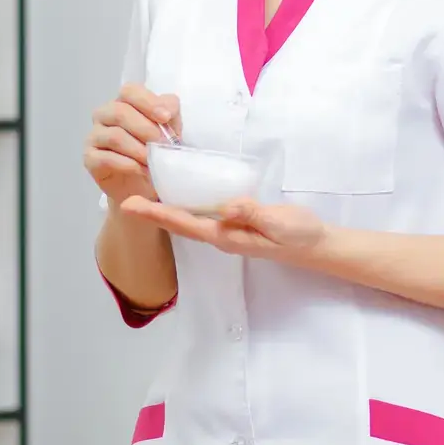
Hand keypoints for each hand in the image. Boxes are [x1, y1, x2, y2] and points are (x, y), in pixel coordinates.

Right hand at [85, 85, 179, 208]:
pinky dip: (128, 164)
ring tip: (153, 161)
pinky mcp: (90, 158)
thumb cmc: (155, 153)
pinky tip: (142, 170)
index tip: (166, 118)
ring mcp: (94, 136)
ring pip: (114, 136)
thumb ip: (171, 113)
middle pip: (120, 112)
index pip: (129, 91)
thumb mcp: (170, 130)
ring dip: (138, 149)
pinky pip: (106, 158)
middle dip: (145, 129)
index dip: (148, 102)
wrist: (144, 187)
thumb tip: (168, 109)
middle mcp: (104, 115)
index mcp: (124, 102)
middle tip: (162, 145)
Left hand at [116, 197, 329, 261]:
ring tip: (144, 199)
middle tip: (126, 202)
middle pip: (180, 223)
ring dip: (166, 211)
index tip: (132, 206)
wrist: (317, 246)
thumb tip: (224, 207)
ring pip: (190, 221)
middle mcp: (222, 235)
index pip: (185, 224)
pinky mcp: (236, 225)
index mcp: (226, 236)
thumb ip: (252, 214)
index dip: (157, 214)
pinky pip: (204, 216)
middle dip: (153, 213)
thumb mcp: (279, 222)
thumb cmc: (299, 235)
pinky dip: (186, 207)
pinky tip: (180, 198)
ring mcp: (228, 231)